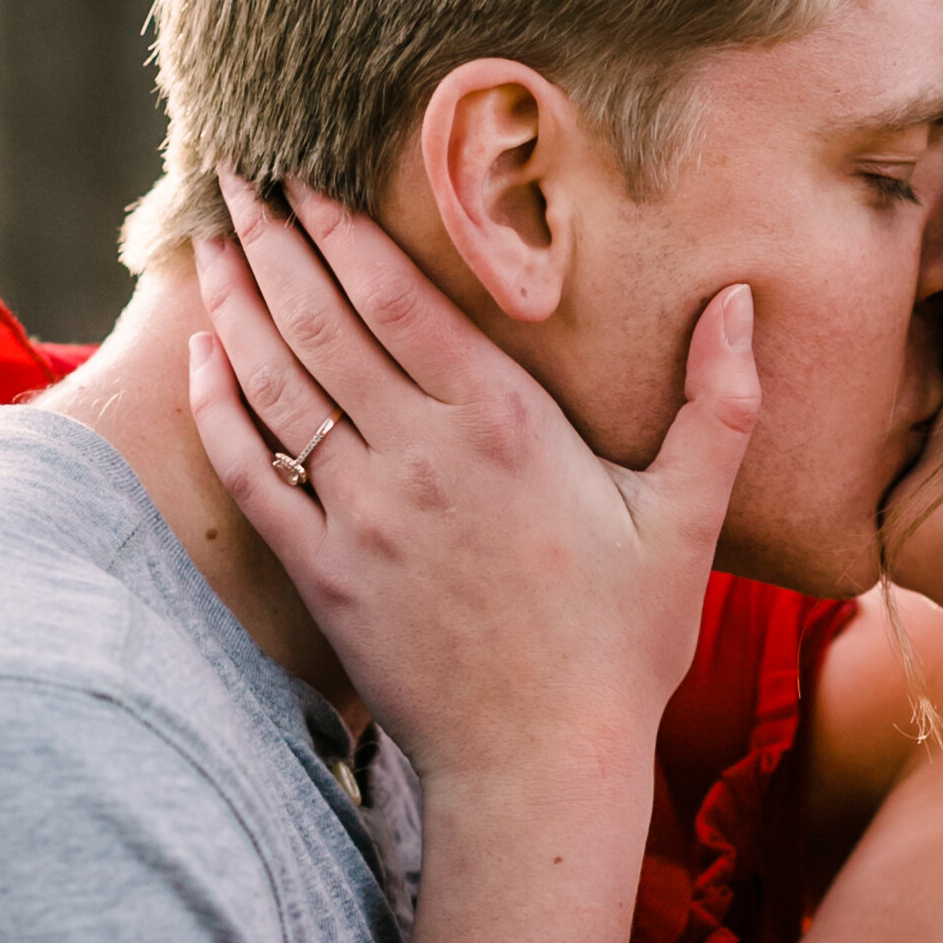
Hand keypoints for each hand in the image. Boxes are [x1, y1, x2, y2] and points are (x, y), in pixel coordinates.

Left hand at [189, 175, 760, 942]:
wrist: (543, 765)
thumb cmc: (622, 645)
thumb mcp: (686, 520)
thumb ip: (717, 405)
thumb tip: (740, 301)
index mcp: (506, 424)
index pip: (399, 296)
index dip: (343, 228)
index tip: (305, 177)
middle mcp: (422, 456)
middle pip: (322, 320)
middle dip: (273, 240)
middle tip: (236, 178)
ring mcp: (363, 515)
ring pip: (278, 384)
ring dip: (236, 305)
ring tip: (213, 245)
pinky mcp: (323, 573)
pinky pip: (251, 472)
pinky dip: (219, 407)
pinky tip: (202, 358)